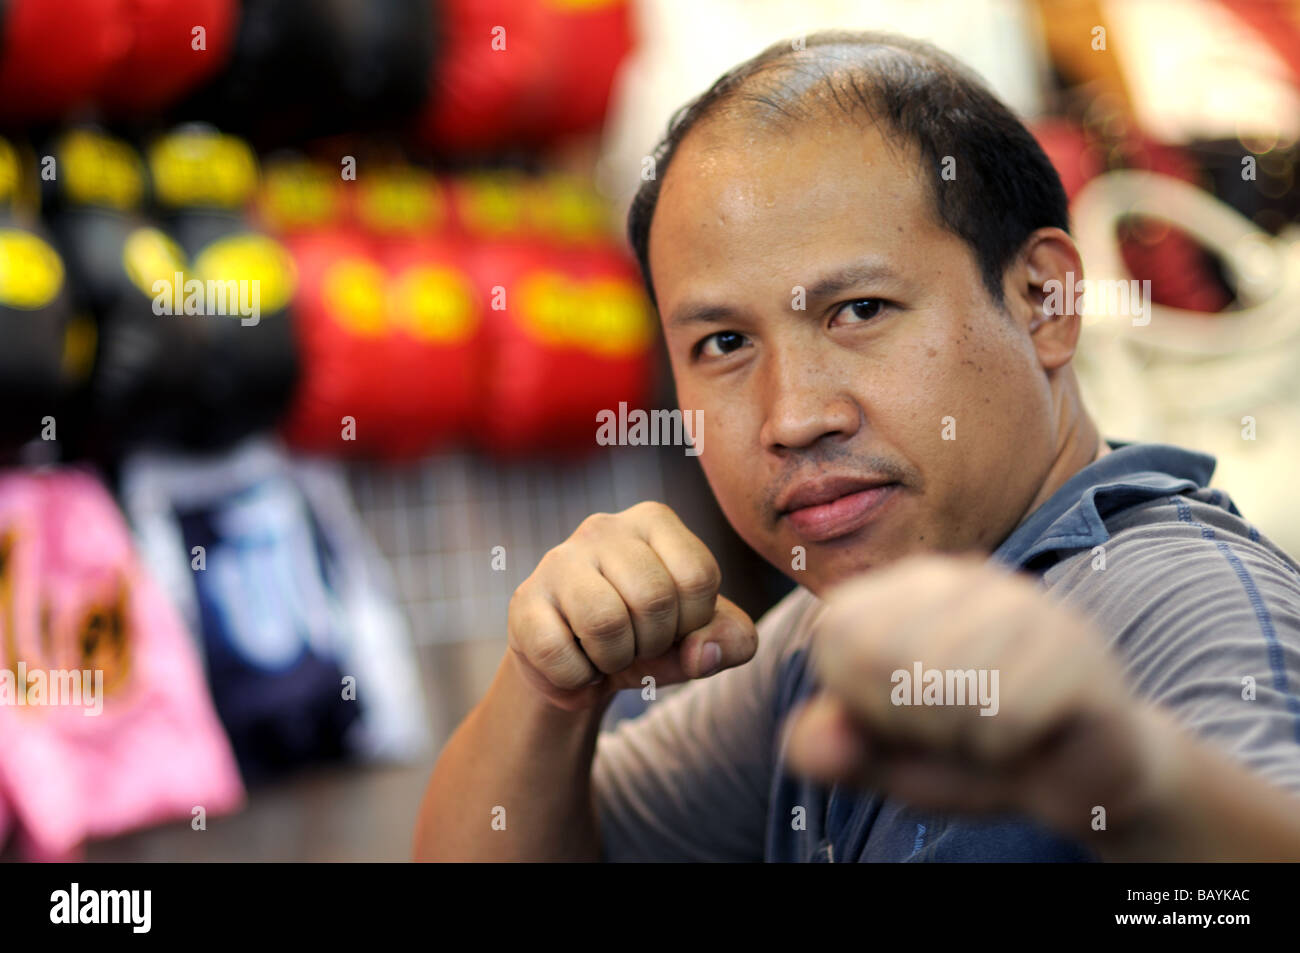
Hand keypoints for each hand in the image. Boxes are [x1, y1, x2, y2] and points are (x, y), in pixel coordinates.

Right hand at [507, 501, 757, 711]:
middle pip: (653, 598)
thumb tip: (701, 652)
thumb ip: (731, 640)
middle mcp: (604, 527)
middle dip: (653, 642)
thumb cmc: (649, 637)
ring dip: (615, 660)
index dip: (693, 621)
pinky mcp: (523, 601)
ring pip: (605, 623)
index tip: (673, 626)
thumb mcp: (703, 639)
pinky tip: (575, 662)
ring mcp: (558, 560)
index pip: (698, 575)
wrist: (581, 668)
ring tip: (606, 652)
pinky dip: (577, 678)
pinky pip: (559, 653)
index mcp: (654, 521)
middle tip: (636, 643)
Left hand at [784, 554, 1159, 838]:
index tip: (903, 716)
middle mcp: (964, 576)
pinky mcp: (1076, 645)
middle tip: (955, 727)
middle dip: (908, 720)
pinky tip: (1030, 737)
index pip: (836, 633)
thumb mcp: (884, 758)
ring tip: (992, 730)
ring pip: (942, 685)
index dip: (858, 699)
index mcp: (908, 586)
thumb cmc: (969, 752)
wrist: (1080, 779)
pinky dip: (1007, 747)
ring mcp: (1026, 603)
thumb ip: (834, 751)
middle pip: (881, 655)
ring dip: (962, 737)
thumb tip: (811, 747)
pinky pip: (1005, 713)